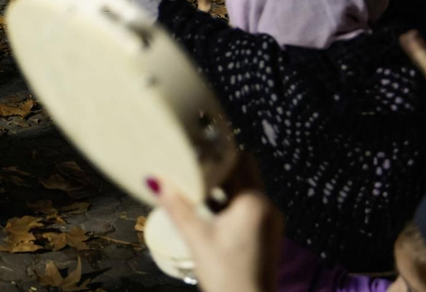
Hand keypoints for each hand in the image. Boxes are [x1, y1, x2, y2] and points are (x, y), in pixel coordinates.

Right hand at [155, 157, 281, 291]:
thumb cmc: (227, 275)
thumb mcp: (196, 238)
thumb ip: (176, 206)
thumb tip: (155, 181)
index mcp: (254, 202)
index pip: (240, 158)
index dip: (217, 151)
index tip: (195, 150)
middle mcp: (267, 207)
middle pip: (242, 175)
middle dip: (216, 172)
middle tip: (189, 171)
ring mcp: (270, 222)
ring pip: (244, 192)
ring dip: (221, 190)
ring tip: (195, 194)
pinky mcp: (267, 236)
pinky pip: (247, 209)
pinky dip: (229, 206)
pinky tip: (209, 215)